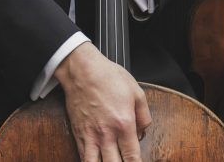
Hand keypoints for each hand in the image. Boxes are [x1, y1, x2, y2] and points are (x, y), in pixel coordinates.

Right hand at [55, 42, 150, 160]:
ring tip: (110, 161)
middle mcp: (107, 135)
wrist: (82, 70)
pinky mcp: (79, 135)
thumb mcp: (136, 92)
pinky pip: (83, 158)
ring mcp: (91, 136)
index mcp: (124, 124)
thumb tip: (143, 133)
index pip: (132, 157)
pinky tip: (96, 161)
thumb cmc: (108, 77)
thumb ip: (144, 116)